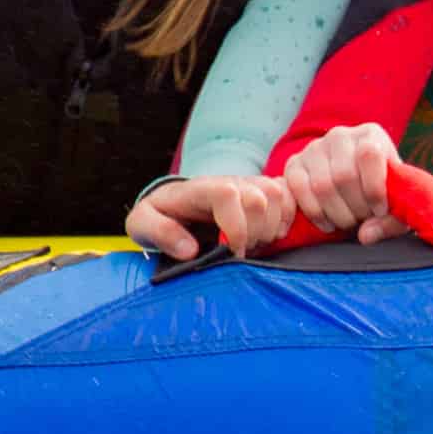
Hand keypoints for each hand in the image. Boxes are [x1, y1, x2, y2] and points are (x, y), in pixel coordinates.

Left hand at [126, 174, 296, 260]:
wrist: (174, 204)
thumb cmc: (159, 216)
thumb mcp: (142, 225)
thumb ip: (160, 233)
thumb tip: (190, 250)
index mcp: (200, 188)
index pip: (228, 195)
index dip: (235, 228)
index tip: (230, 253)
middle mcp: (231, 181)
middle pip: (260, 199)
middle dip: (255, 234)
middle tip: (240, 251)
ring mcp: (251, 183)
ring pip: (279, 198)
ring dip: (270, 228)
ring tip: (252, 243)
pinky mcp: (266, 189)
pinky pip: (290, 198)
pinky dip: (285, 220)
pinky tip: (267, 234)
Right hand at [280, 123, 408, 244]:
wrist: (355, 181)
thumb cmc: (381, 190)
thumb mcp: (396, 203)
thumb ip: (391, 221)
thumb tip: (365, 235)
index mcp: (370, 135)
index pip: (369, 154)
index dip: (374, 188)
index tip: (380, 210)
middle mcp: (340, 135)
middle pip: (344, 175)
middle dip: (356, 208)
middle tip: (363, 219)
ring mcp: (314, 148)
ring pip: (321, 186)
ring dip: (337, 214)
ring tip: (348, 222)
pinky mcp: (294, 164)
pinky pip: (298, 190)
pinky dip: (314, 214)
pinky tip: (328, 223)